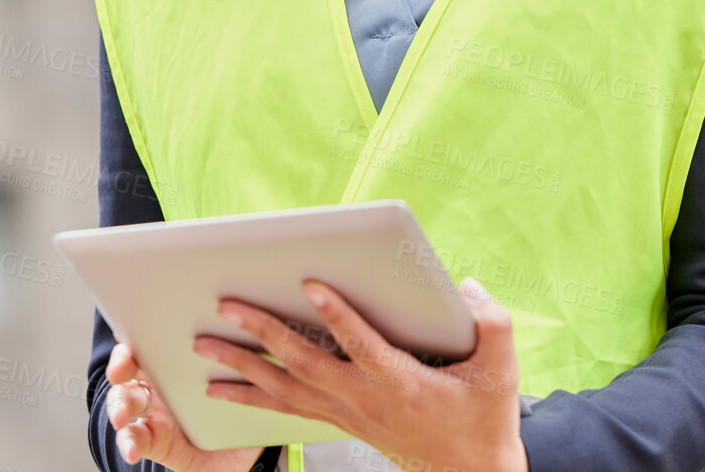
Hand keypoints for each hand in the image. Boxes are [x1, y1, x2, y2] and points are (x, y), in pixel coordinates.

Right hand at [105, 337, 268, 471]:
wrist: (239, 454)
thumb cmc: (240, 410)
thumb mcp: (247, 384)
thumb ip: (246, 362)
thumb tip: (261, 331)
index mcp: (181, 361)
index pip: (158, 338)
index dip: (140, 331)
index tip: (129, 328)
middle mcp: (161, 383)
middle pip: (132, 366)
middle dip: (121, 364)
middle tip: (120, 370)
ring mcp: (153, 412)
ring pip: (124, 401)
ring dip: (118, 407)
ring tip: (121, 418)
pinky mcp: (151, 441)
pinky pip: (133, 439)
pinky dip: (128, 443)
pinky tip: (132, 452)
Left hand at [193, 277, 527, 471]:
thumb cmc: (484, 419)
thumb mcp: (500, 368)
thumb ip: (490, 320)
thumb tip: (465, 285)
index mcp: (399, 381)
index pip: (360, 342)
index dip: (334, 312)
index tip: (309, 282)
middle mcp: (364, 398)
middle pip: (303, 362)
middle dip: (261, 332)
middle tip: (226, 307)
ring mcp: (348, 413)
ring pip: (286, 388)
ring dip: (242, 367)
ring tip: (204, 348)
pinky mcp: (343, 421)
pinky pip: (289, 408)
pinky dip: (253, 396)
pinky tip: (225, 389)